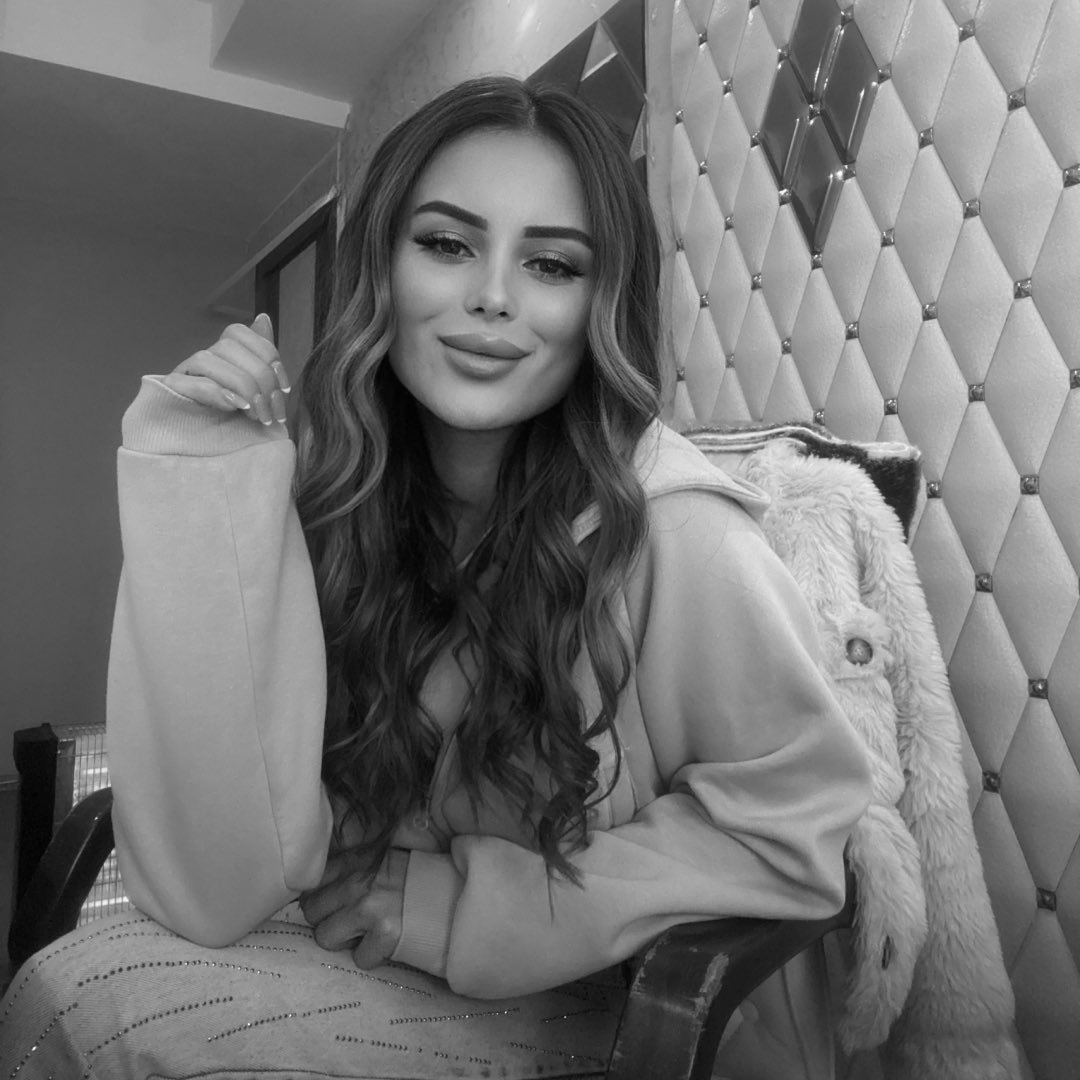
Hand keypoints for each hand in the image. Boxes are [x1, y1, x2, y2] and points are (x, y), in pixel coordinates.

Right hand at [164, 313, 289, 426]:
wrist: (210, 447)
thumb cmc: (237, 418)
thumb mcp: (259, 390)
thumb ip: (263, 357)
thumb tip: (263, 319)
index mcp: (225, 351)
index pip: (244, 334)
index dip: (268, 357)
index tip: (284, 389)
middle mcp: (205, 356)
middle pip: (228, 346)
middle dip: (258, 378)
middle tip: (271, 409)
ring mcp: (185, 371)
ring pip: (207, 359)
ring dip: (239, 386)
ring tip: (254, 412)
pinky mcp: (171, 390)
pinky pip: (191, 382)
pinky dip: (217, 393)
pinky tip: (236, 406)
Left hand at [299, 847, 408, 968]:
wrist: (457, 892)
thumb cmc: (416, 878)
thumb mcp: (381, 858)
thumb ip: (351, 867)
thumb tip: (316, 888)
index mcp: (355, 860)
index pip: (310, 883)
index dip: (320, 898)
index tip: (332, 904)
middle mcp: (357, 881)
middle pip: (311, 912)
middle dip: (327, 919)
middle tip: (350, 921)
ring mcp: (369, 907)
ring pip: (325, 937)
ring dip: (344, 940)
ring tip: (366, 934)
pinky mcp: (386, 933)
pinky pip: (358, 958)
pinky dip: (372, 956)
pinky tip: (386, 944)